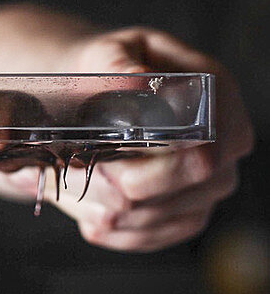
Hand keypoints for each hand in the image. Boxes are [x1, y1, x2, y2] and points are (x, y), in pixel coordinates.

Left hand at [0, 27, 254, 251]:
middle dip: (123, 189)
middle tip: (72, 172)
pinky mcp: (184, 214)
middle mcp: (224, 145)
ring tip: (68, 183)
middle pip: (189, 189)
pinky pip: (150, 238)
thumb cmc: (102, 72)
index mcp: (217, 98)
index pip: (208, 150)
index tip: (103, 161)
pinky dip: (111, 230)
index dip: (158, 167)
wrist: (88, 98)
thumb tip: (137, 79)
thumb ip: (117, 64)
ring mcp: (208, 185)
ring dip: (107, 209)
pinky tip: (85, 210)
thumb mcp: (104, 55)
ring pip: (162, 218)